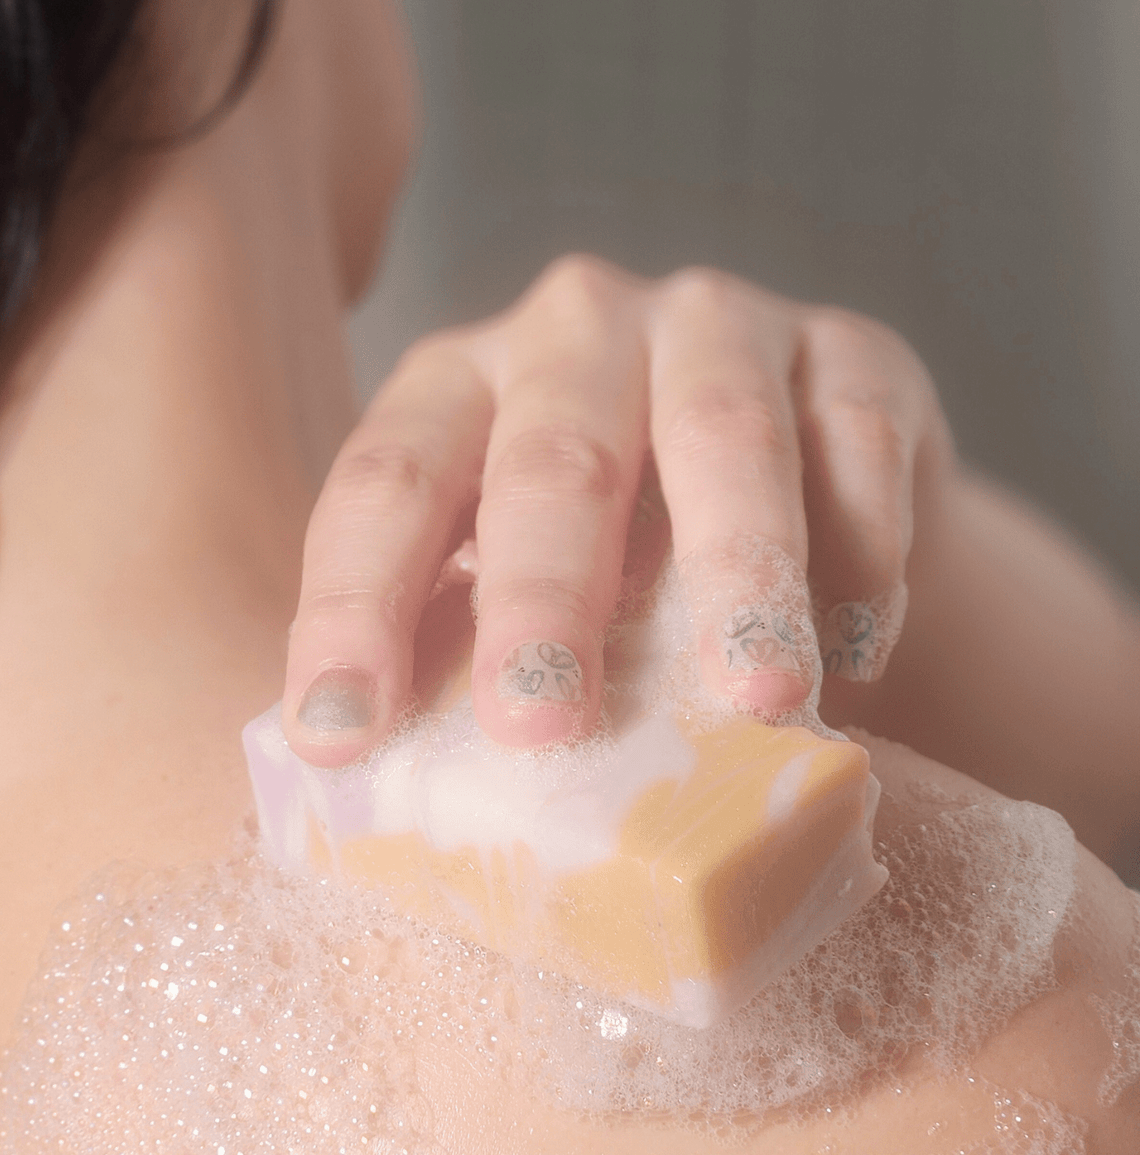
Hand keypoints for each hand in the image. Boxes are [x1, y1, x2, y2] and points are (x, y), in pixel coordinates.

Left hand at [282, 258, 954, 764]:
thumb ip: (451, 645)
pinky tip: (857, 654)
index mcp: (459, 386)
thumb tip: (369, 776)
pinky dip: (864, 546)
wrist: (787, 484)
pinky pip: (862, 435)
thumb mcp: (511, 582)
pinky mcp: (854, 351)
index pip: (386, 486)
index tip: (339, 737)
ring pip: (723, 436)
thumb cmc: (619, 559)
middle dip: (540, 598)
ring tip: (755, 699)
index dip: (354, 607)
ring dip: (739, 572)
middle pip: (549, 460)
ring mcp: (719, 328)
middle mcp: (576, 333)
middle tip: (537, 724)